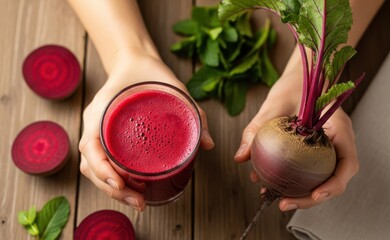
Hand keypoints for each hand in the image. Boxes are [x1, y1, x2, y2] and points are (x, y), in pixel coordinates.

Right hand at [79, 51, 214, 210]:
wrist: (134, 62)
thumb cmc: (151, 73)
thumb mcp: (175, 87)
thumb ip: (194, 112)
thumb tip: (208, 145)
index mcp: (102, 109)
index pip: (90, 145)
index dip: (102, 169)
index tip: (121, 183)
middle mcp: (95, 123)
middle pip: (90, 165)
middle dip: (112, 189)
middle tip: (139, 202)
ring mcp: (97, 131)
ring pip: (93, 169)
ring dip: (112, 190)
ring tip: (138, 201)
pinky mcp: (105, 137)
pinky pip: (102, 163)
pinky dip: (113, 180)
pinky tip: (133, 189)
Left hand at [235, 74, 358, 210]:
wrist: (302, 75)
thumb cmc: (295, 83)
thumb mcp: (274, 103)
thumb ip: (258, 128)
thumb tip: (241, 156)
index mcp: (339, 128)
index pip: (348, 164)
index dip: (335, 184)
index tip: (315, 194)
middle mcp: (338, 141)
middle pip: (334, 179)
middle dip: (311, 197)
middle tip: (284, 204)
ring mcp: (329, 146)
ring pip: (321, 178)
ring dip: (301, 192)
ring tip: (275, 198)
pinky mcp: (316, 149)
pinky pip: (309, 169)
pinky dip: (294, 180)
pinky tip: (271, 183)